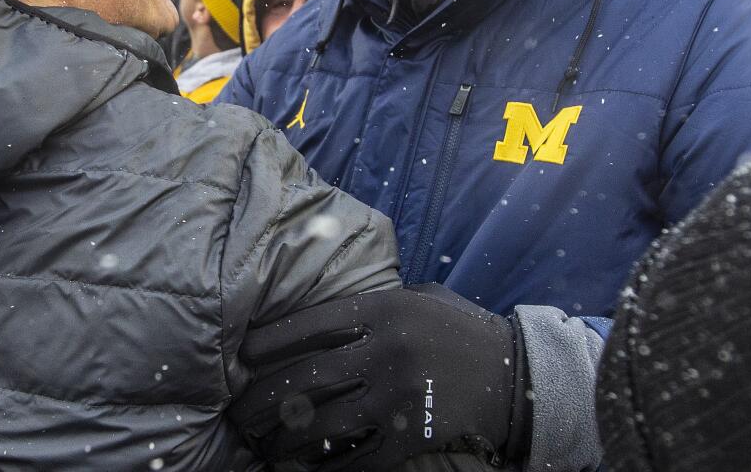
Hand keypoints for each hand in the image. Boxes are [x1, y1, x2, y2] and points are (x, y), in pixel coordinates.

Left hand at [231, 285, 530, 470]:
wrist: (514, 373)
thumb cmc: (458, 326)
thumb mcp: (417, 296)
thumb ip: (372, 301)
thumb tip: (318, 313)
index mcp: (383, 310)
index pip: (310, 326)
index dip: (270, 342)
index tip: (241, 354)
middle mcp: (385, 351)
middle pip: (306, 378)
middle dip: (263, 398)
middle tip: (236, 412)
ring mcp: (398, 397)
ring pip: (323, 423)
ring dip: (284, 439)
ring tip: (259, 446)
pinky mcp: (412, 435)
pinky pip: (359, 460)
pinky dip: (328, 471)